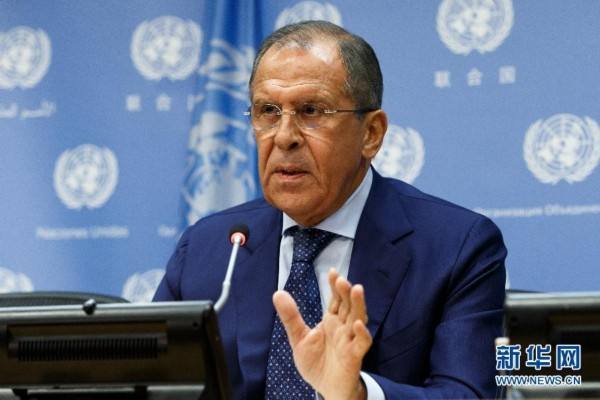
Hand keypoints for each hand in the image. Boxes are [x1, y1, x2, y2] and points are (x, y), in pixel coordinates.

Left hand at [273, 268, 371, 399]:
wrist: (324, 389)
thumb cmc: (316, 363)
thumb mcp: (299, 338)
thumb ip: (290, 317)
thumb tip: (278, 293)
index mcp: (331, 321)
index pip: (336, 300)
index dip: (335, 286)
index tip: (333, 272)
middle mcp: (343, 328)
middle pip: (348, 306)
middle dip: (346, 292)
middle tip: (342, 280)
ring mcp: (350, 340)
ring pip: (358, 319)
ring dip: (358, 305)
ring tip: (356, 289)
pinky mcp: (354, 355)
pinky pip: (361, 343)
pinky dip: (362, 333)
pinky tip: (357, 324)